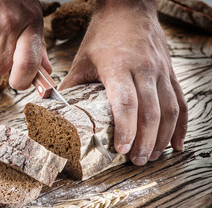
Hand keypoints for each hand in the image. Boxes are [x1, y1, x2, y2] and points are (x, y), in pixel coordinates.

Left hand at [59, 0, 187, 165]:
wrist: (129, 7)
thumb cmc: (103, 34)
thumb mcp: (82, 59)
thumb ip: (72, 87)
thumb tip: (58, 112)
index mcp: (118, 66)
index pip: (125, 103)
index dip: (125, 129)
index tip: (122, 150)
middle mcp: (144, 69)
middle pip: (150, 112)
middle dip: (145, 141)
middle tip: (137, 161)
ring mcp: (160, 70)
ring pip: (169, 109)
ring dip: (162, 137)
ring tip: (152, 155)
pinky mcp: (170, 72)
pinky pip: (180, 101)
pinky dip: (180, 124)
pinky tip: (177, 141)